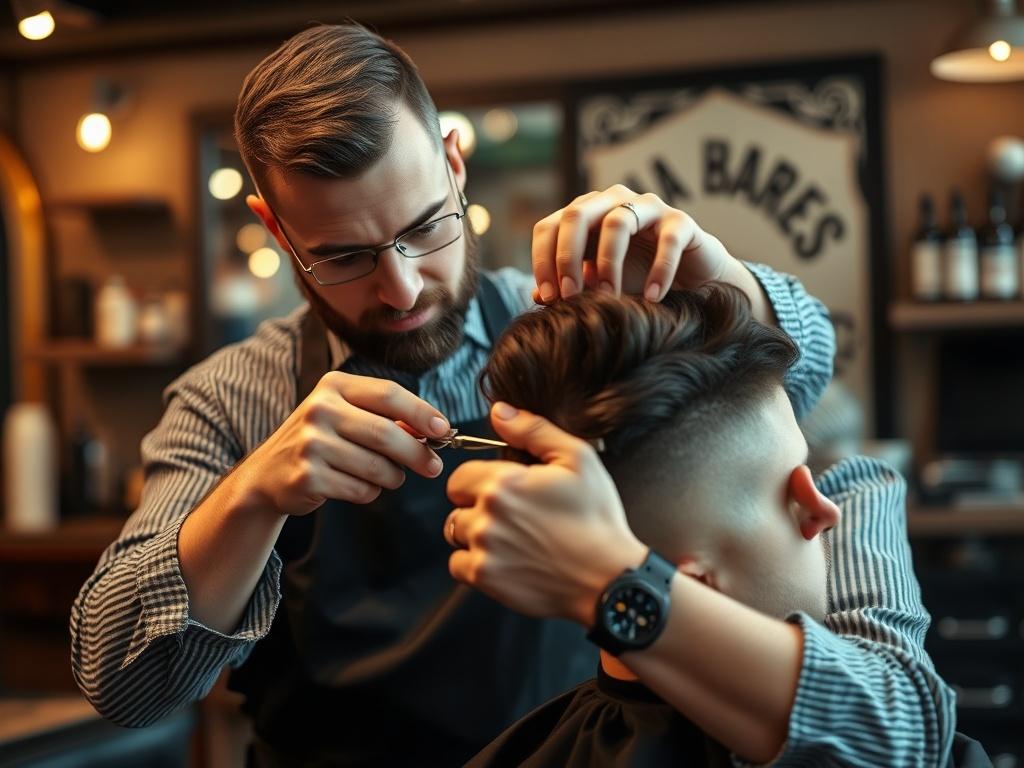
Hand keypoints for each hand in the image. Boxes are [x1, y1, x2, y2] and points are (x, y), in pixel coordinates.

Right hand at [244, 372, 449, 515]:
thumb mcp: (347, 416)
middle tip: (433, 466)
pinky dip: (369, 492)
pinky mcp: (307, 476)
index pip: (389, 394)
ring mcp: (310, 443)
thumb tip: (437, 430)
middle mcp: (319, 409)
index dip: (421, 413)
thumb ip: (387, 418)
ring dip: (392, 477)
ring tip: (387, 476)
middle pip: (386, 433)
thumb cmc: (321, 441)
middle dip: (417, 453)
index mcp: (334, 386)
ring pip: (377, 466)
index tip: (444, 429)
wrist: (267, 475)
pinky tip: (355, 485)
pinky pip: (360, 489)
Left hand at [446, 402, 645, 626]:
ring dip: (474, 535)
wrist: (609, 578)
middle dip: (476, 507)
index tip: (505, 492)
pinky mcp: (486, 580)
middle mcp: (487, 516)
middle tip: (512, 516)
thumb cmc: (596, 518)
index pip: (461, 477)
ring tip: (511, 538)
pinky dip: (476, 565)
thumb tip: (498, 412)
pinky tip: (505, 561)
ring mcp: (484, 550)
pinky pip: (459, 567)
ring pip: (457, 535)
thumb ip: (533, 430)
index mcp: (503, 484)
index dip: (481, 482)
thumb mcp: (577, 459)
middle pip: (456, 506)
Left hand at [531, 185, 735, 302]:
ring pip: (617, 222)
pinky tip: (652, 297)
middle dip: (567, 257)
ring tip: (610, 297)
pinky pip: (668, 241)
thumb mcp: (597, 285)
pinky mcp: (681, 222)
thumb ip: (569, 287)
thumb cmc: (637, 277)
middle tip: (570, 296)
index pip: (550, 226)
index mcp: (585, 214)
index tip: (546, 297)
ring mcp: (648, 208)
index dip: (543, 260)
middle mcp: (613, 202)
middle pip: (576, 215)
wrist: (691, 279)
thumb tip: (537, 296)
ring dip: (608, 263)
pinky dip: (659, 270)